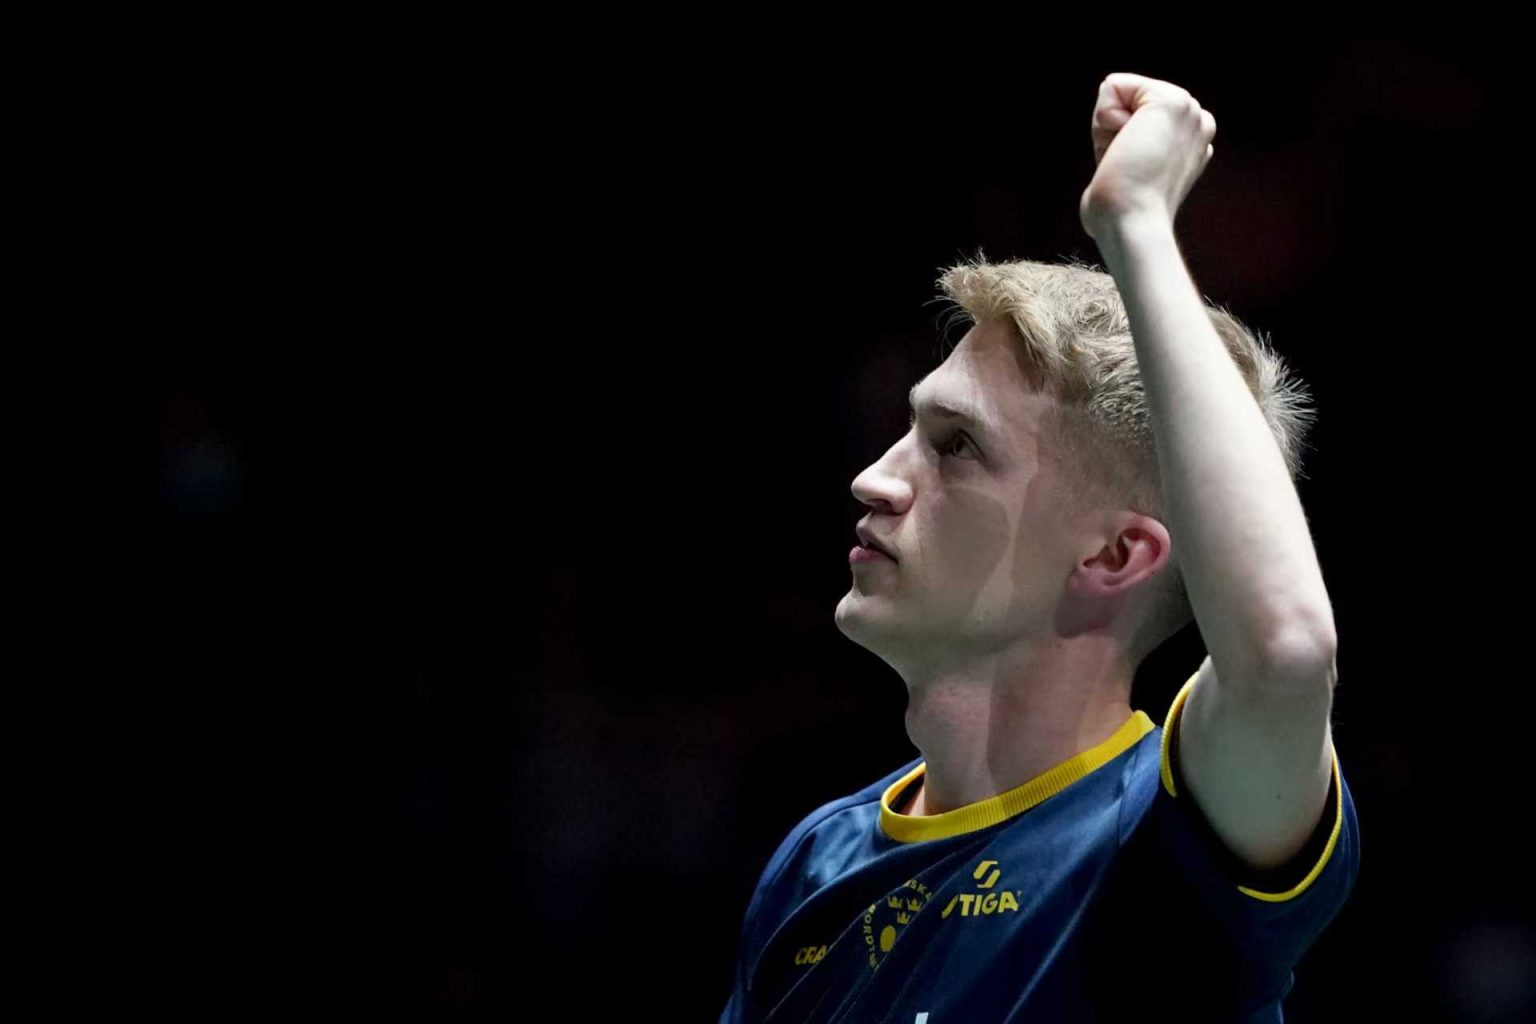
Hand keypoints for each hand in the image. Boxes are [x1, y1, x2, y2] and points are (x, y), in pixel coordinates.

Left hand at [1079, 73, 1216, 240]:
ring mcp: (1190, 110)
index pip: (1137, 115)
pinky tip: (1123, 147)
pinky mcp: (1172, 101)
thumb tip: (1115, 157)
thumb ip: (1131, 156)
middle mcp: (1198, 123)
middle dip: (1112, 132)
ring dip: (1107, 129)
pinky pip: (1113, 86)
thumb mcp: (1131, 178)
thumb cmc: (1121, 218)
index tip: (1131, 173)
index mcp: (1192, 143)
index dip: (1117, 143)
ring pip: (1120, 93)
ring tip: (1127, 160)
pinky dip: (1104, 118)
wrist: (1131, 225)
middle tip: (1127, 168)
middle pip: (1128, 101)